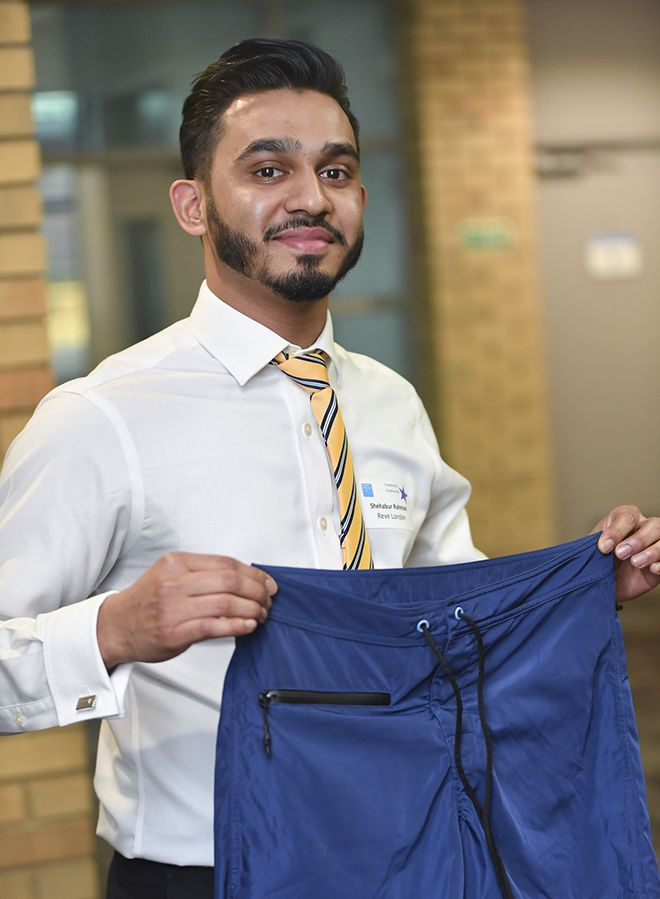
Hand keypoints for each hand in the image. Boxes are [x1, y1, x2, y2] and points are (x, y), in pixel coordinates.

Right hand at [97, 553, 276, 668]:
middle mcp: (175, 582)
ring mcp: (174, 608)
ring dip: (252, 609)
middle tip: (268, 599)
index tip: (267, 582)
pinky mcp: (175, 632)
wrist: (115, 627)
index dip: (253, 573)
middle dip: (257, 591)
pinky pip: (215, 626)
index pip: (226, 563)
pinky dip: (238, 625)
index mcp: (177, 563)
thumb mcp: (170, 575)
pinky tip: (248, 626)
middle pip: (230, 580)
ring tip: (261, 614)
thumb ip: (202, 574)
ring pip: (226, 602)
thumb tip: (244, 579)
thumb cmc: (146, 602)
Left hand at [591, 505, 659, 601]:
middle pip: (654, 525)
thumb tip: (602, 545)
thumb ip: (597, 544)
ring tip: (635, 562)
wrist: (605, 582)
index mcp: (625, 519)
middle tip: (620, 554)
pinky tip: (653, 569)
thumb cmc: (600, 560)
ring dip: (652, 551)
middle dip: (638, 540)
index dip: (616, 531)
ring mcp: (656, 545)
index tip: (604, 547)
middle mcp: (644, 528)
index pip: (627, 516)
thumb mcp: (594, 549)